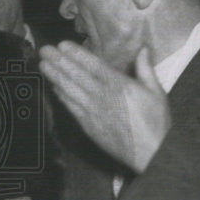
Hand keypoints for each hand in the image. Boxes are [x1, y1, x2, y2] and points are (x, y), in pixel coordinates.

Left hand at [39, 41, 171, 173]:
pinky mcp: (89, 126)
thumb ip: (146, 69)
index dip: (77, 54)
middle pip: (77, 76)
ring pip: (70, 91)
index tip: (63, 44)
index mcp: (120, 86)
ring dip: (55, 77)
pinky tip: (54, 87)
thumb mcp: (156, 92)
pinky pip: (72, 108)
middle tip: (44, 50)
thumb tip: (143, 48)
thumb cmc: (156, 122)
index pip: (94, 65)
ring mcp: (93, 113)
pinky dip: (62, 96)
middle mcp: (103, 97)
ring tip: (43, 65)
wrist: (150, 154)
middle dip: (59, 62)